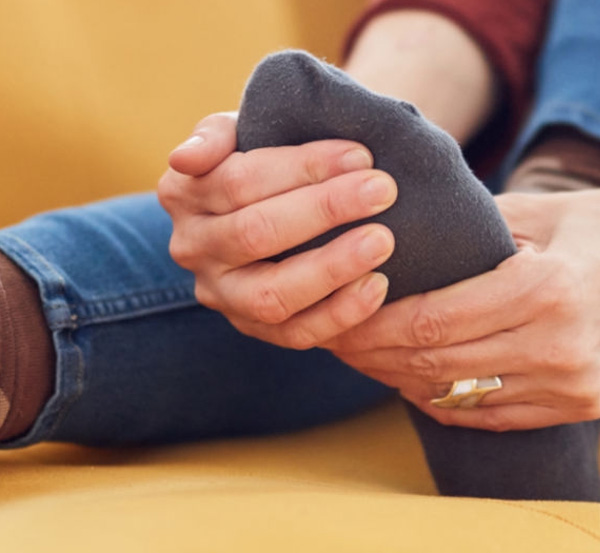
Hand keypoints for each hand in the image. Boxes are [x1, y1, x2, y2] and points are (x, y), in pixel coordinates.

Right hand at [158, 112, 396, 348]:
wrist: (259, 212)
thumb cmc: (257, 167)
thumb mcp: (233, 138)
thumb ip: (213, 137)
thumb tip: (185, 159)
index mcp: (184, 195)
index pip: (240, 181)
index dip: (302, 168)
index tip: (360, 156)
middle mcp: (193, 249)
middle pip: (255, 234)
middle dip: (324, 210)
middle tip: (383, 190)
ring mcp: (222, 295)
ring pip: (272, 294)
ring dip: (331, 268)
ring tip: (382, 242)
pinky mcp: (253, 327)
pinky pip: (295, 333)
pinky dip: (338, 314)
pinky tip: (375, 288)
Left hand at [325, 191, 599, 430]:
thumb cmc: (596, 232)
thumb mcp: (540, 214)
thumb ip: (472, 229)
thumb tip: (402, 240)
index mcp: (544, 289)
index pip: (432, 320)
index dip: (375, 325)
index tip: (340, 319)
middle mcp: (557, 345)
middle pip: (434, 362)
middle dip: (374, 355)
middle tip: (337, 341)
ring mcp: (570, 385)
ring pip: (455, 395)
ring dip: (398, 381)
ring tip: (363, 362)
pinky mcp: (576, 406)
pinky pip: (488, 416)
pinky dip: (440, 402)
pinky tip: (409, 384)